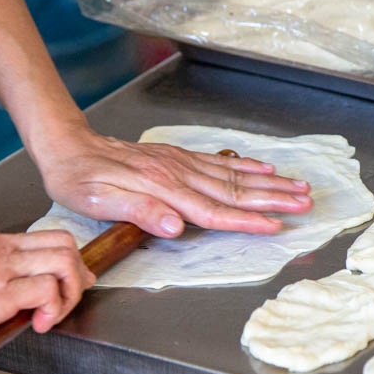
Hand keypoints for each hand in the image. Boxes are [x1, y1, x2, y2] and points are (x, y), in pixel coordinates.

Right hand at [0, 223, 94, 347]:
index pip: (35, 237)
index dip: (57, 259)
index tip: (60, 278)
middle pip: (62, 241)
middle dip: (77, 269)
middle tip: (73, 293)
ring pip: (65, 260)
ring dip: (72, 290)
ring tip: (56, 312)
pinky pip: (47, 290)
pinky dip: (54, 308)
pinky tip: (38, 324)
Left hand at [35, 124, 313, 237]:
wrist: (68, 146)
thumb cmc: (79, 179)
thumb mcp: (97, 201)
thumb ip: (138, 211)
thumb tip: (174, 226)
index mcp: (163, 189)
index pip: (213, 210)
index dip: (246, 221)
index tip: (275, 226)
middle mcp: (179, 174)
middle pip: (235, 190)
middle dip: (273, 199)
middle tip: (306, 203)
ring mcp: (181, 163)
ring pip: (234, 175)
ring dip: (268, 183)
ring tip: (298, 186)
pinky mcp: (178, 158)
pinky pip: (220, 162)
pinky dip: (246, 165)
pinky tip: (263, 168)